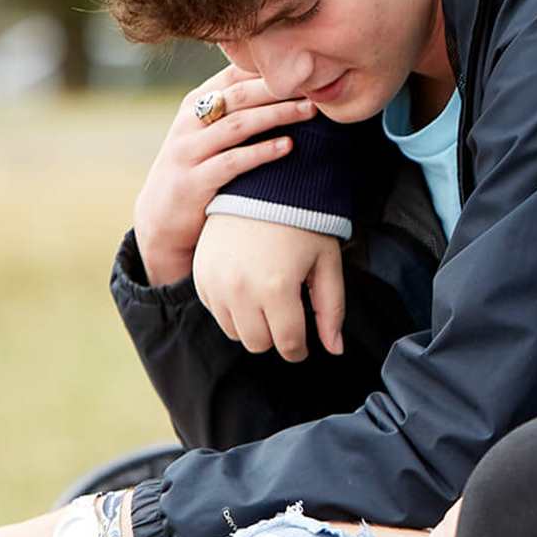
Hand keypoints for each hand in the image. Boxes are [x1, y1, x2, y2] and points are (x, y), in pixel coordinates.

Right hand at [133, 66, 315, 284]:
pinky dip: (262, 152)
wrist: (160, 221)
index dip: (269, 67)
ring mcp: (188, 151)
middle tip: (316, 84)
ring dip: (278, 115)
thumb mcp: (207, 132)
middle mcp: (189, 122)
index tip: (306, 63)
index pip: (233, 74)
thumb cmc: (197, 168)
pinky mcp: (193, 181)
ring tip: (310, 111)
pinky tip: (288, 146)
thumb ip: (234, 109)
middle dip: (279, 88)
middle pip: (239, 95)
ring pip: (238, 124)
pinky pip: (232, 161)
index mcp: (195, 104)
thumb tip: (282, 83)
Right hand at [193, 214, 345, 360]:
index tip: (304, 344)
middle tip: (288, 315)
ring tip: (268, 298)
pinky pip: (215, 312)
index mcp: (277, 287)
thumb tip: (335, 349)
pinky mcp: (201, 275)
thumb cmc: (303, 224)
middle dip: (277, 336)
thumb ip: (332, 310)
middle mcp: (241, 289)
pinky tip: (248, 286)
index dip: (300, 349)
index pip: (289, 344)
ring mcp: (216, 283)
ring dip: (253, 325)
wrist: (265, 187)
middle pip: (258, 344)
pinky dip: (232, 309)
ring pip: (234, 332)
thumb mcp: (326, 263)